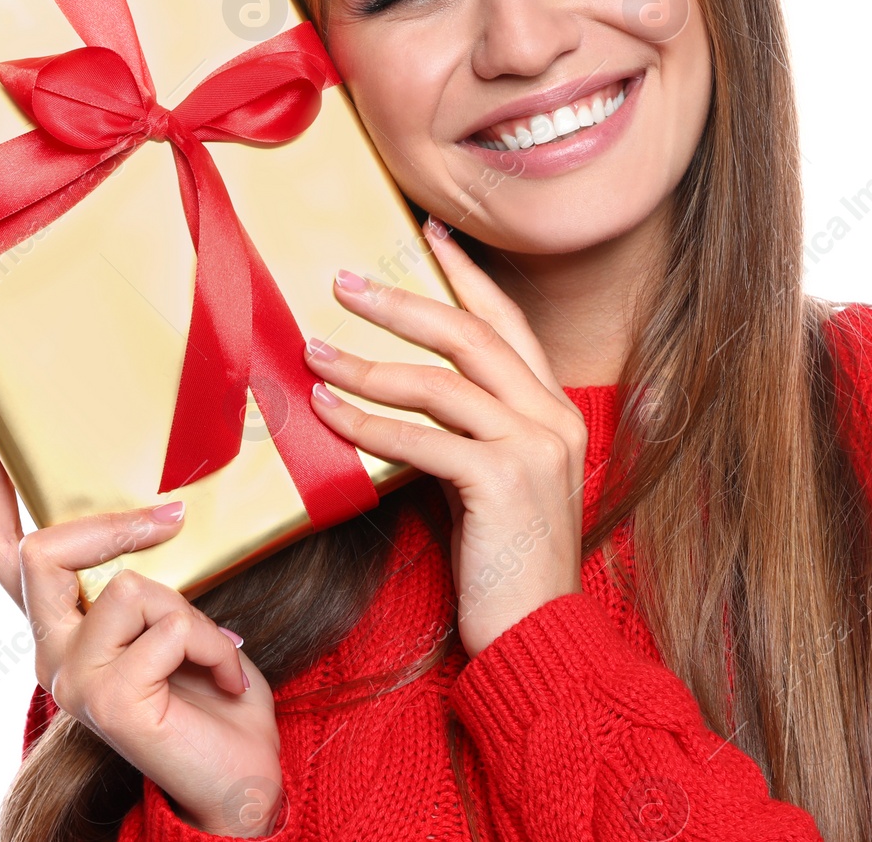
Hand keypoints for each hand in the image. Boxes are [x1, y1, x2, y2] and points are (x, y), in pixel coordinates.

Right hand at [0, 418, 282, 835]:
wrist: (239, 778)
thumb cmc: (211, 693)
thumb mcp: (177, 616)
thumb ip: (151, 573)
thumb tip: (168, 502)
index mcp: (63, 626)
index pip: (4, 550)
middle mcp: (51, 654)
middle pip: (40, 551)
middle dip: (111, 524)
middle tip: (172, 516)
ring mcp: (72, 679)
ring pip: (126, 585)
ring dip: (192, 610)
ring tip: (216, 652)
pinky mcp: (107, 698)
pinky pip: (169, 624)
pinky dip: (214, 643)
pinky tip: (226, 676)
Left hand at [305, 214, 587, 657]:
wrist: (538, 638)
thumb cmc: (506, 566)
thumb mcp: (493, 482)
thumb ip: (467, 434)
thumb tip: (399, 397)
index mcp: (555, 410)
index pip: (508, 323)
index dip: (467, 275)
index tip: (430, 233)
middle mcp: (553, 417)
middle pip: (470, 335)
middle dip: (403, 302)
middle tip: (344, 283)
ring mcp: (534, 446)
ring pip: (440, 381)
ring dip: (368, 365)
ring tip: (315, 353)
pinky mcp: (504, 481)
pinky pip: (421, 438)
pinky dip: (368, 423)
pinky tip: (329, 415)